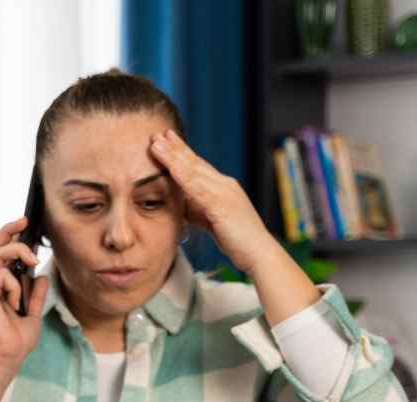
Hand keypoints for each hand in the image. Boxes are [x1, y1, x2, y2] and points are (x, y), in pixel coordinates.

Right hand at [0, 218, 50, 373]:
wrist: (6, 355)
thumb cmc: (16, 339)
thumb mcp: (33, 313)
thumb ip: (36, 295)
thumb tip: (41, 276)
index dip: (8, 235)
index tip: (23, 223)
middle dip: (8, 230)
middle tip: (24, 221)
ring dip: (18, 252)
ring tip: (33, 261)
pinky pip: (2, 275)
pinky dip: (15, 286)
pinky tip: (16, 302)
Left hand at [149, 129, 279, 274]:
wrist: (258, 253)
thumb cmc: (237, 240)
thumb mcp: (212, 221)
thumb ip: (197, 210)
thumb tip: (180, 204)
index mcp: (223, 188)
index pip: (198, 166)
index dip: (182, 153)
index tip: (167, 140)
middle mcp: (224, 185)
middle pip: (195, 162)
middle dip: (175, 147)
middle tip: (158, 132)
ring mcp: (224, 193)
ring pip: (193, 170)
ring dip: (174, 156)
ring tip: (157, 143)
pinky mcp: (222, 205)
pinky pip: (199, 188)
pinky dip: (184, 176)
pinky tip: (171, 167)